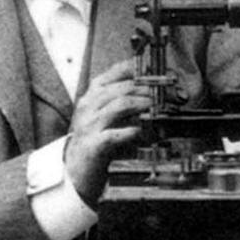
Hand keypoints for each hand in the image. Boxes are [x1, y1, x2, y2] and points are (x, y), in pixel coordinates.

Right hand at [64, 60, 156, 203]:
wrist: (74, 169)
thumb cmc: (94, 139)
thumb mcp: (104, 116)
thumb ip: (123, 101)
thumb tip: (153, 92)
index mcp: (92, 95)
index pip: (114, 73)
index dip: (138, 70)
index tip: (158, 72)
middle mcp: (89, 106)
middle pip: (122, 88)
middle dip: (147, 89)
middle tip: (166, 92)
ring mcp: (89, 125)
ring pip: (119, 106)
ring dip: (142, 104)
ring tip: (157, 107)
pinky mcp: (93, 145)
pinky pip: (115, 134)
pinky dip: (133, 131)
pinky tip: (143, 132)